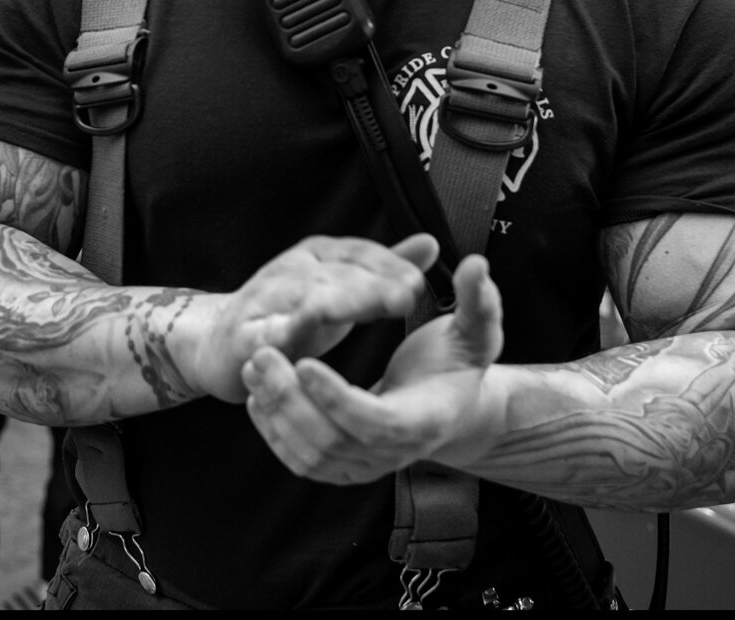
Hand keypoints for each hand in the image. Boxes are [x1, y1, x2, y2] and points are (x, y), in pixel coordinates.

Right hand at [181, 233, 437, 404]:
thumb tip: (431, 244)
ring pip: (304, 298)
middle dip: (372, 284)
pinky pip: (265, 333)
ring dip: (336, 302)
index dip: (389, 266)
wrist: (219, 342)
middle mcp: (293, 269)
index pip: (359, 252)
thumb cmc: (289, 314)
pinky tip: (297, 338)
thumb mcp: (342, 286)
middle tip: (406, 296)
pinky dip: (281, 334)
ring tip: (363, 310)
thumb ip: (385, 268)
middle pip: (337, 273)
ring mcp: (266, 299)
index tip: (418, 284)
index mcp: (319, 256)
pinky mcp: (245, 334)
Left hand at [243, 252, 502, 484]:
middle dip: (292, 400)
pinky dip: (276, 434)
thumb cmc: (459, 366)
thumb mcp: (477, 332)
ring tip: (256, 368)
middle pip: (334, 442)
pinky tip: (260, 398)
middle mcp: (396, 454)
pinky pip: (304, 463)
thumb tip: (476, 265)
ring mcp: (369, 467)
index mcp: (425, 419)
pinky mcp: (346, 469)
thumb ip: (478, 300)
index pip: (376, 423)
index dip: (338, 398)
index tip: (305, 363)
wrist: (454, 411)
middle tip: (263, 357)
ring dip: (277, 415)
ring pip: (313, 457)